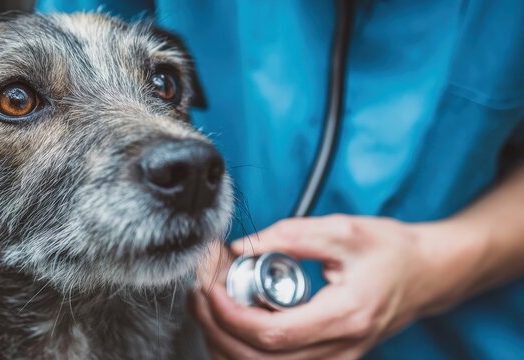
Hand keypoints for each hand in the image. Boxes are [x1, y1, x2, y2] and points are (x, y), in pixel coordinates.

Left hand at [192, 215, 450, 358]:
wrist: (427, 274)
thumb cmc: (391, 251)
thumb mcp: (343, 230)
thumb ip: (290, 236)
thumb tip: (242, 246)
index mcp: (346, 315)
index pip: (274, 334)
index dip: (232, 315)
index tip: (210, 288)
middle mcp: (341, 348)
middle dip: (218, 330)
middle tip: (198, 297)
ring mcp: (337, 359)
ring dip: (227, 344)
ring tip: (208, 310)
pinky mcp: (331, 358)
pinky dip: (246, 351)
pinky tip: (231, 328)